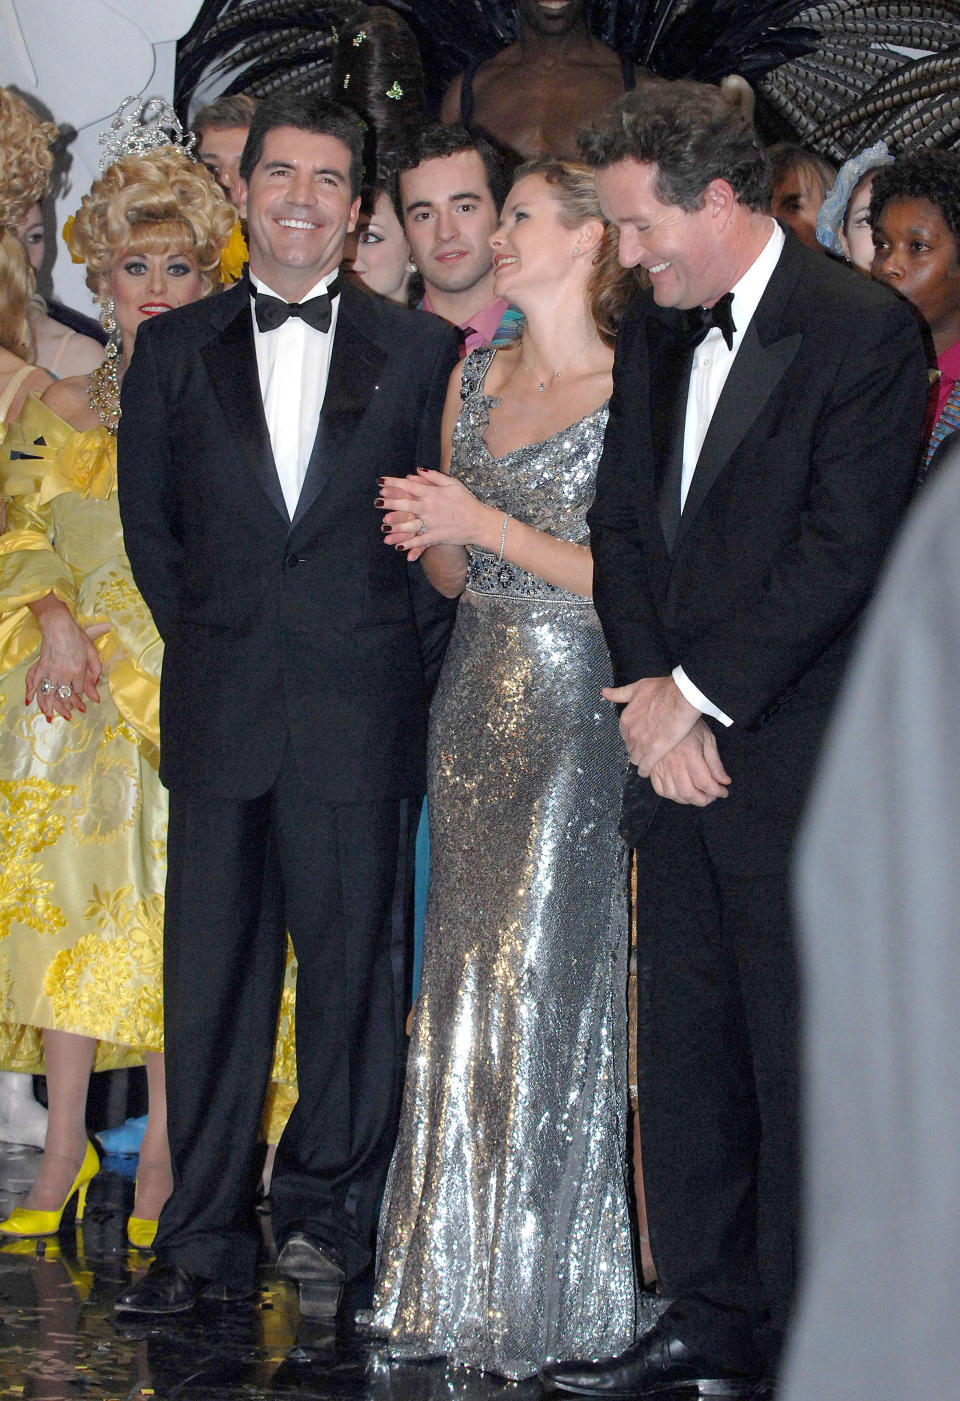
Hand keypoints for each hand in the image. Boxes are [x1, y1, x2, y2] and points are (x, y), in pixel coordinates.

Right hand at [25, 594, 101, 720]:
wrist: (59, 625)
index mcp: (78, 671)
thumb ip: (95, 673)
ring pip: (48, 694)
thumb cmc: (78, 638)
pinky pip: (34, 683)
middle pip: (64, 697)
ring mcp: (50, 671)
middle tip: (68, 716)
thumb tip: (96, 692)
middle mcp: (63, 674)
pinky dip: (30, 693)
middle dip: (66, 708)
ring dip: (49, 708)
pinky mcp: (40, 667)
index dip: (80, 695)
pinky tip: (29, 702)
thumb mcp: (92, 654)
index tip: (81, 698)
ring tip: (50, 718)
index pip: (79, 690)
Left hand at [375, 468, 491, 561]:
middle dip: (390, 503)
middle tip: (377, 502)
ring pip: (410, 525)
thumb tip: (417, 470)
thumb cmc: (467, 501)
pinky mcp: (436, 536)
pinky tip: (397, 546)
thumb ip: (434, 477)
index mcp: (433, 493)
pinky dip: (409, 544)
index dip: (393, 483)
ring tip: (384, 526)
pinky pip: (420, 541)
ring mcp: (432, 523)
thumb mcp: (453, 484)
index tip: (380, 482)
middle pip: (405, 504)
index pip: (409, 486)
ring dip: (396, 526)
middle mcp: (430, 508)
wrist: (480, 522)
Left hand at [603, 675, 699, 775]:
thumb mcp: (637, 688)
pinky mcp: (654, 753)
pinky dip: (646, 770)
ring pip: (636, 758)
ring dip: (641, 759)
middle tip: (646, 748)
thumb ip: (620, 693)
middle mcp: (630, 733)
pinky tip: (648, 771)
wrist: (681, 698)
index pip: (624, 734)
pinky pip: (645, 767)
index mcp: (626, 719)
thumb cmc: (663, 691)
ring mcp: (641, 744)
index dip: (633, 736)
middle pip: (629, 747)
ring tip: (647, 759)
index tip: (639, 737)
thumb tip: (605, 692)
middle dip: (636, 748)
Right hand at [650, 720, 731, 805]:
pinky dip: (671, 795)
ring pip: (674, 794)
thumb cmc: (689, 725)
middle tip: (711, 797)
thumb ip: (716, 763)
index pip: (705, 782)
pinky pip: (660, 789)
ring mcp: (661, 766)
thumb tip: (724, 781)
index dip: (716, 792)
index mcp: (690, 754)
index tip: (723, 792)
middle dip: (703, 800)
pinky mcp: (652, 767)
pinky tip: (680, 791)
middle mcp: (674, 763)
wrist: (666, 713)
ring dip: (688, 800)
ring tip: (697, 795)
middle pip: (689, 793)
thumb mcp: (708, 739)